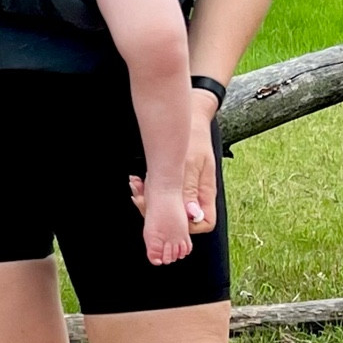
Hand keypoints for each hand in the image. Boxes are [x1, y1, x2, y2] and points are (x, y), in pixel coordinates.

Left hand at [129, 89, 219, 233]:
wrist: (190, 117)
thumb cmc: (193, 137)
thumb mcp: (191, 162)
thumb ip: (190, 189)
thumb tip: (191, 215)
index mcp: (207, 192)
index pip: (204, 223)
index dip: (187, 225)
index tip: (168, 215)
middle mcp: (196, 194)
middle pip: (181, 219)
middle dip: (159, 213)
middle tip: (140, 199)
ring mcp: (185, 188)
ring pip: (168, 207)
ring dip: (149, 200)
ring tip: (136, 186)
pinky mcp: (173, 182)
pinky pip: (161, 194)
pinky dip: (147, 190)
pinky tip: (137, 181)